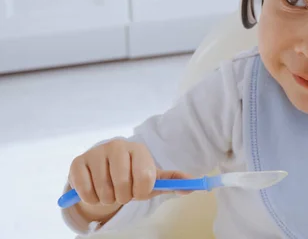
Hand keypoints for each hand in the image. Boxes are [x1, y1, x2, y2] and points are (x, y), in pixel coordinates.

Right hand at [68, 139, 192, 206]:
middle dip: (123, 197)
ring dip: (107, 199)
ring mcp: (96, 152)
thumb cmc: (132, 175)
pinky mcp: (78, 162)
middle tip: (122, 193)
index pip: (145, 177)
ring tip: (109, 191)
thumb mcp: (153, 178)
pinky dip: (90, 198)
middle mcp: (117, 146)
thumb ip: (172, 182)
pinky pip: (85, 191)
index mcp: (139, 149)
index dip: (142, 192)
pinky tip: (95, 191)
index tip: (139, 192)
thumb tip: (192, 185)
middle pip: (122, 185)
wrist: (104, 170)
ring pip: (103, 191)